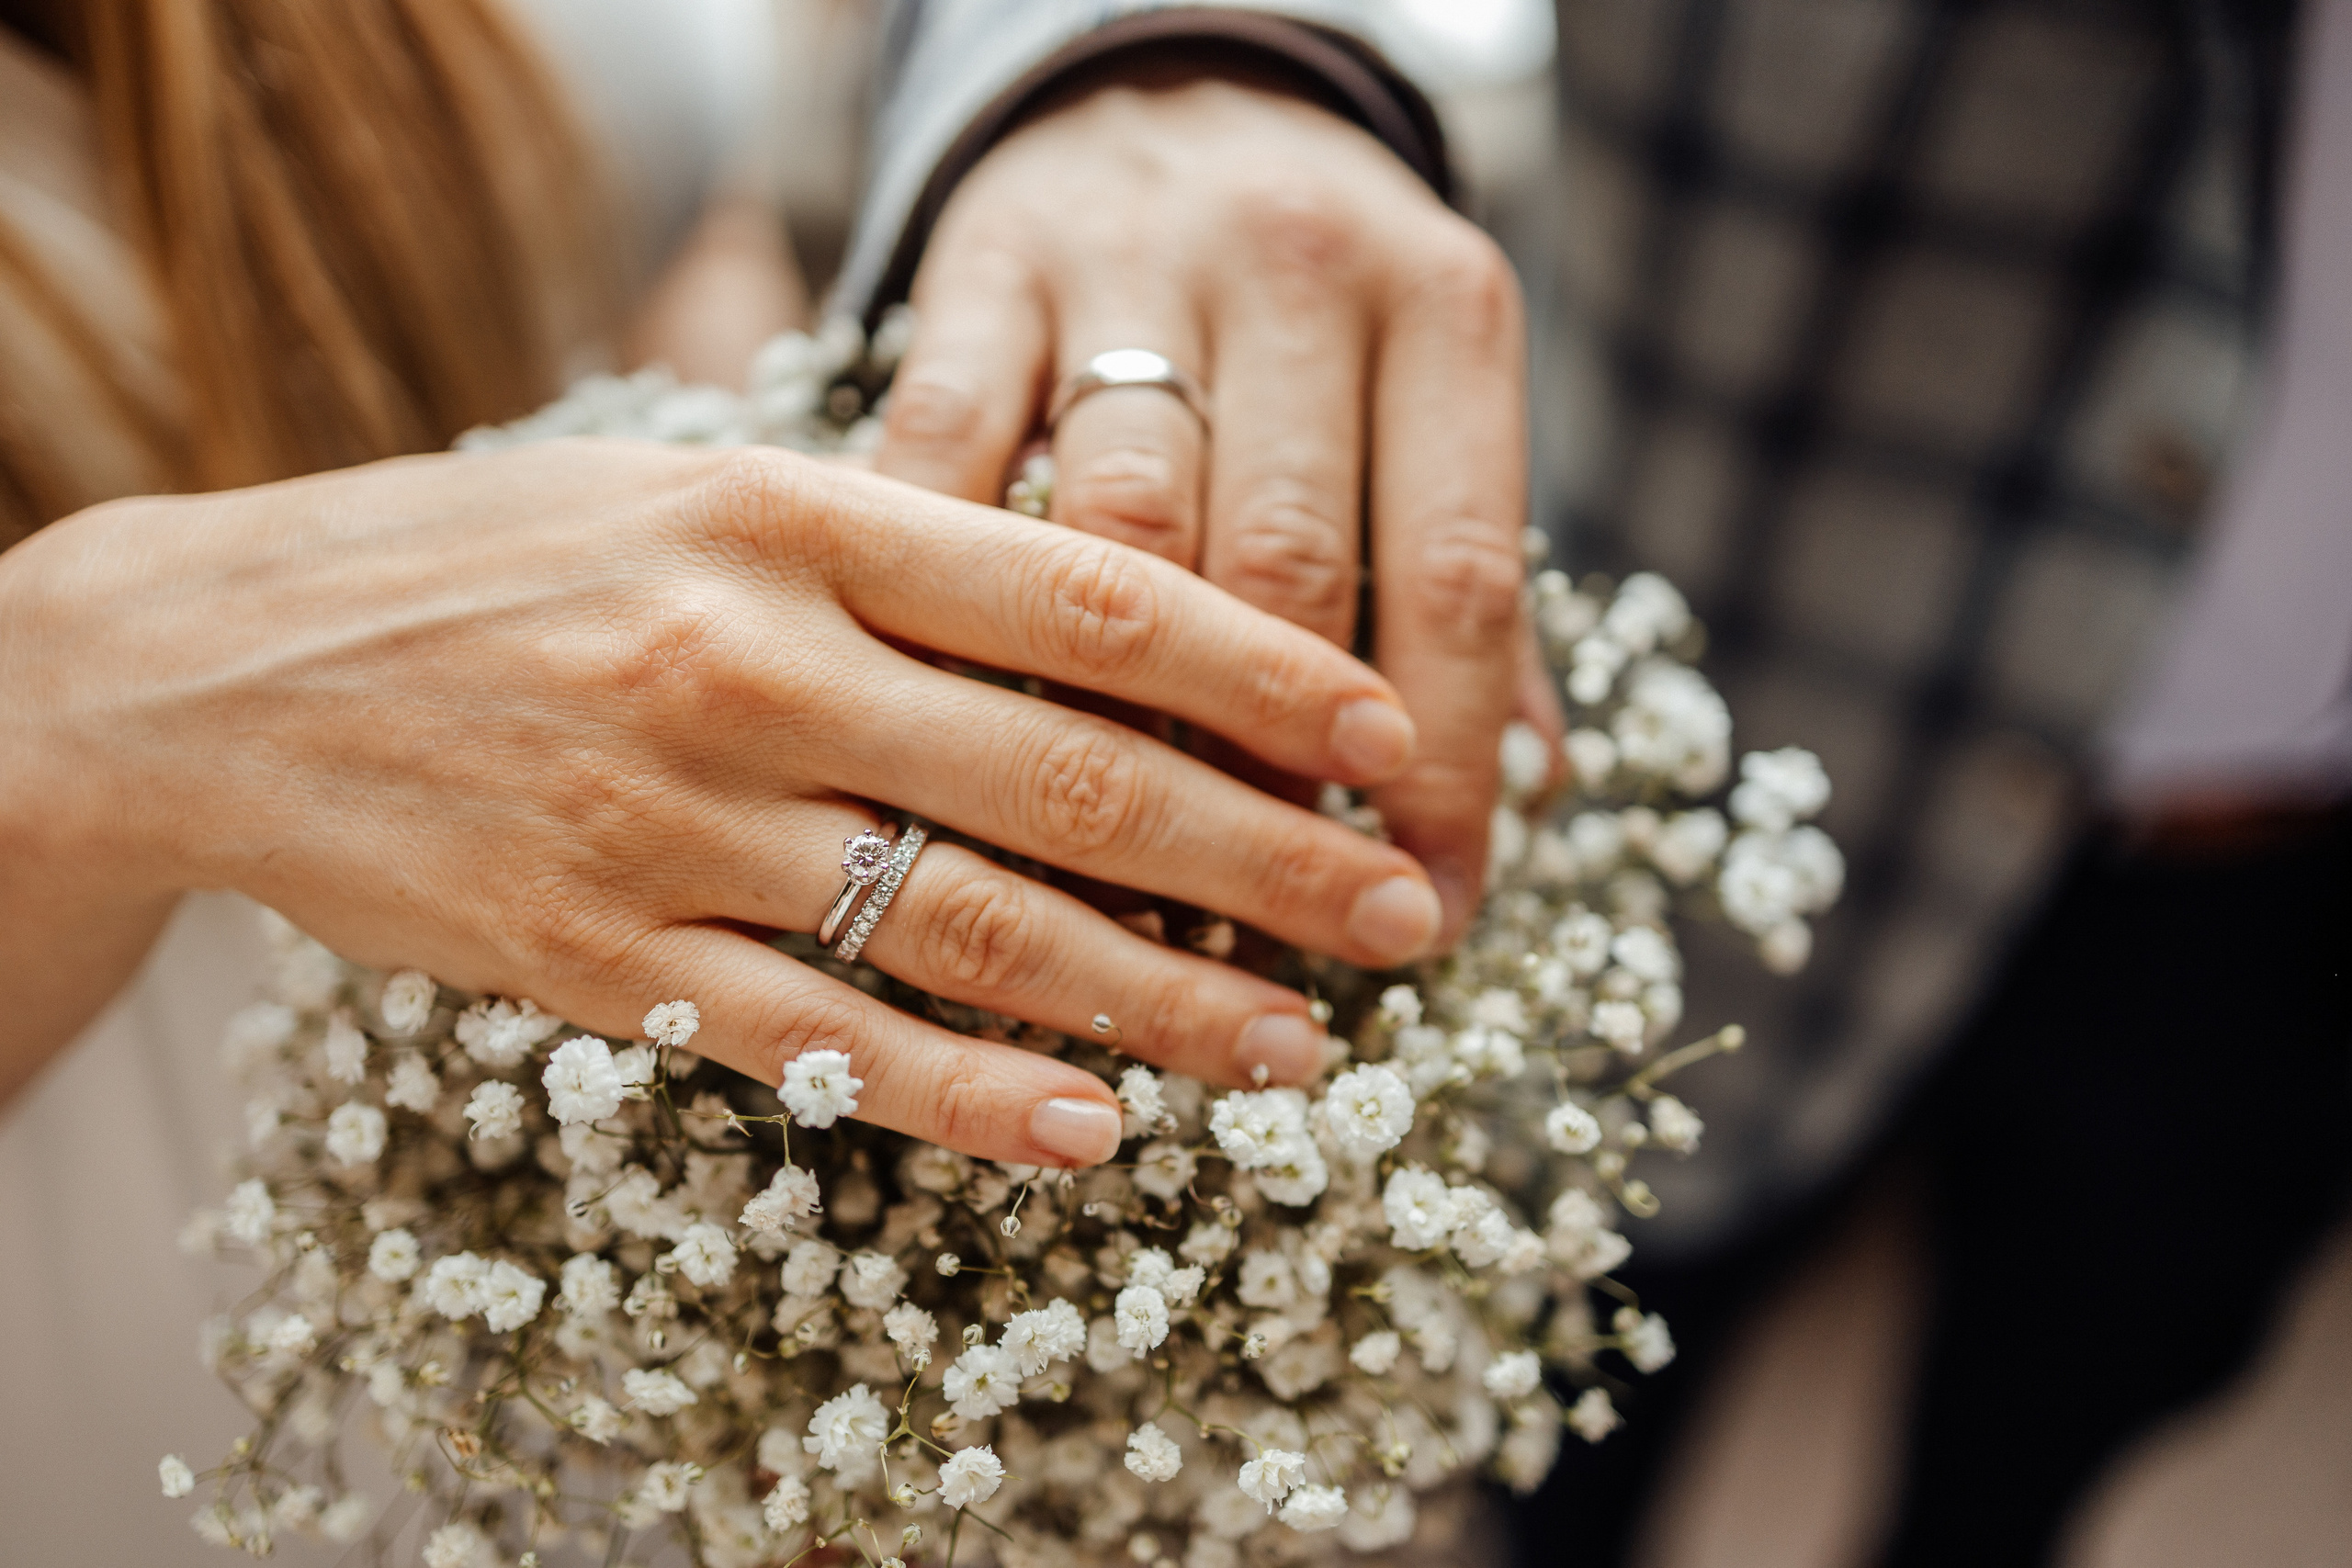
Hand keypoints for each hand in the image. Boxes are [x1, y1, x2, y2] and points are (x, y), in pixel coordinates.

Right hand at [0, 442, 1443, 1161]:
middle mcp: (748, 663)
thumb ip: (895, 551)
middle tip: (1405, 915)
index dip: (1265, 672)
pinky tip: (1093, 1132)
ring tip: (1296, 1052)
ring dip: (1160, 1002)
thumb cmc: (509, 563)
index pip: (1087, 596)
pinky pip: (821, 1043)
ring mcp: (672, 819)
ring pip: (972, 930)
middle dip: (1267, 860)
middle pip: (1070, 779)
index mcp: (793, 516)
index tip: (1386, 735)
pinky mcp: (601, 953)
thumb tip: (1126, 630)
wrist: (230, 665)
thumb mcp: (701, 491)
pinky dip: (970, 1098)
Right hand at [875, 68, 1558, 940]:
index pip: (1456, 573)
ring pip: (1115, 546)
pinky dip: (957, 622)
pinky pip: (947, 475)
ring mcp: (1108, 263)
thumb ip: (1461, 580)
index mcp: (1439, 301)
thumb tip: (1518, 794)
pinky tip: (973, 768)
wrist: (1151, 90)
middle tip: (1286, 937)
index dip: (1449, 771)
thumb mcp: (1422, 389)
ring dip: (1123, 743)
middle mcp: (1284, 262)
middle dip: (1283, 780)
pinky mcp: (969, 273)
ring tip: (1148, 916)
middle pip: (1283, 569)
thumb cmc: (1310, 302)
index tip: (1429, 912)